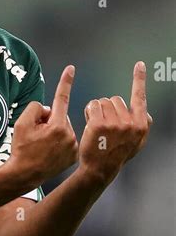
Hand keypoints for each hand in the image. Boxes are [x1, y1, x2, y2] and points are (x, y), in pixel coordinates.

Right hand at [8, 65, 78, 189]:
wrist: (24, 174)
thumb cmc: (21, 149)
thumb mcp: (21, 123)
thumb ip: (35, 108)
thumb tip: (48, 109)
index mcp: (57, 125)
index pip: (61, 98)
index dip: (65, 81)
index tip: (71, 68)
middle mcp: (69, 135)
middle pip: (59, 117)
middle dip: (49, 122)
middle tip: (36, 136)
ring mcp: (73, 147)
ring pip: (64, 130)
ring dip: (54, 133)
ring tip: (41, 147)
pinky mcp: (74, 156)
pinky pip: (67, 141)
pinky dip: (59, 143)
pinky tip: (49, 153)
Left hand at [79, 61, 151, 185]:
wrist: (99, 169)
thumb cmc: (116, 156)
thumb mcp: (136, 144)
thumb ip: (142, 128)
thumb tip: (146, 115)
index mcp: (140, 125)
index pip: (140, 98)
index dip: (139, 80)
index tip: (139, 65)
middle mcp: (130, 123)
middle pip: (115, 99)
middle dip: (108, 108)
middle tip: (104, 125)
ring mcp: (114, 123)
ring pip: (103, 101)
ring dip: (97, 110)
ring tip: (97, 126)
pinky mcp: (99, 124)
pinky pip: (93, 106)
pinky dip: (89, 112)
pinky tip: (89, 124)